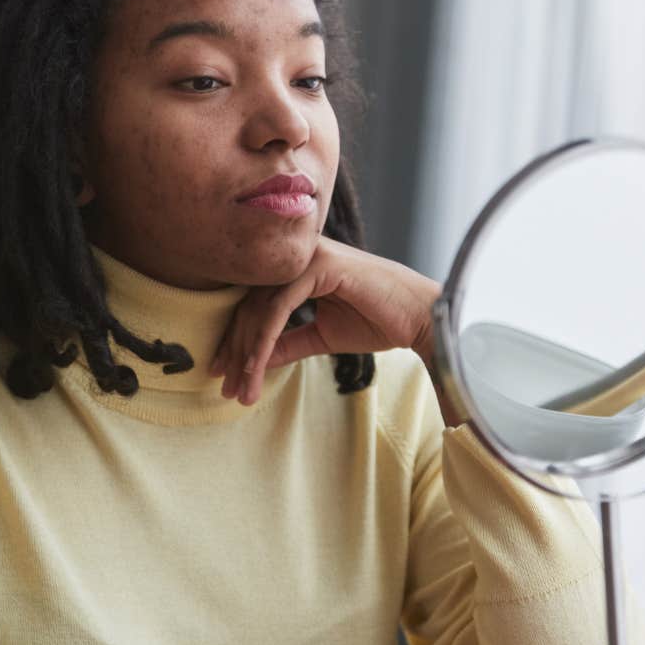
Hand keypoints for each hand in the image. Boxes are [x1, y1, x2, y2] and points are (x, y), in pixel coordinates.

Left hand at [210, 237, 440, 403]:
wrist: (419, 318)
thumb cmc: (377, 321)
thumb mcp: (321, 337)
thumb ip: (287, 343)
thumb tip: (252, 361)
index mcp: (297, 268)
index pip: (254, 303)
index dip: (236, 341)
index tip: (224, 376)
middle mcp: (298, 255)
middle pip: (249, 305)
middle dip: (236, 352)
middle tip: (226, 389)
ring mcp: (307, 255)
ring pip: (260, 307)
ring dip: (247, 353)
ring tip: (242, 388)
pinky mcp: (319, 264)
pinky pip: (279, 306)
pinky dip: (264, 340)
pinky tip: (256, 367)